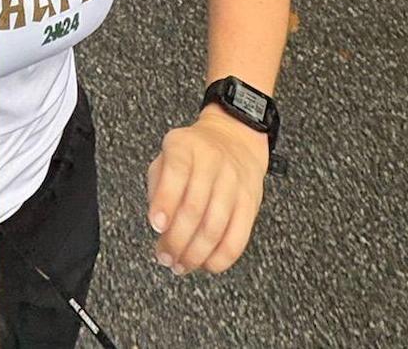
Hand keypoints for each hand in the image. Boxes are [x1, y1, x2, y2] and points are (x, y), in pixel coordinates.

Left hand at [146, 106, 268, 275]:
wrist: (235, 141)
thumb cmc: (193, 155)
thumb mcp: (167, 156)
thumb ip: (158, 186)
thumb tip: (160, 225)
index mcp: (185, 146)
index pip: (176, 172)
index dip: (165, 201)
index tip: (156, 226)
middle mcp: (212, 161)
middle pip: (194, 208)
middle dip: (176, 240)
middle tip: (164, 256)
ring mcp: (234, 183)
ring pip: (215, 228)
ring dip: (195, 254)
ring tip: (180, 265)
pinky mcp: (251, 204)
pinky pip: (237, 238)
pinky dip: (220, 258)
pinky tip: (206, 264)